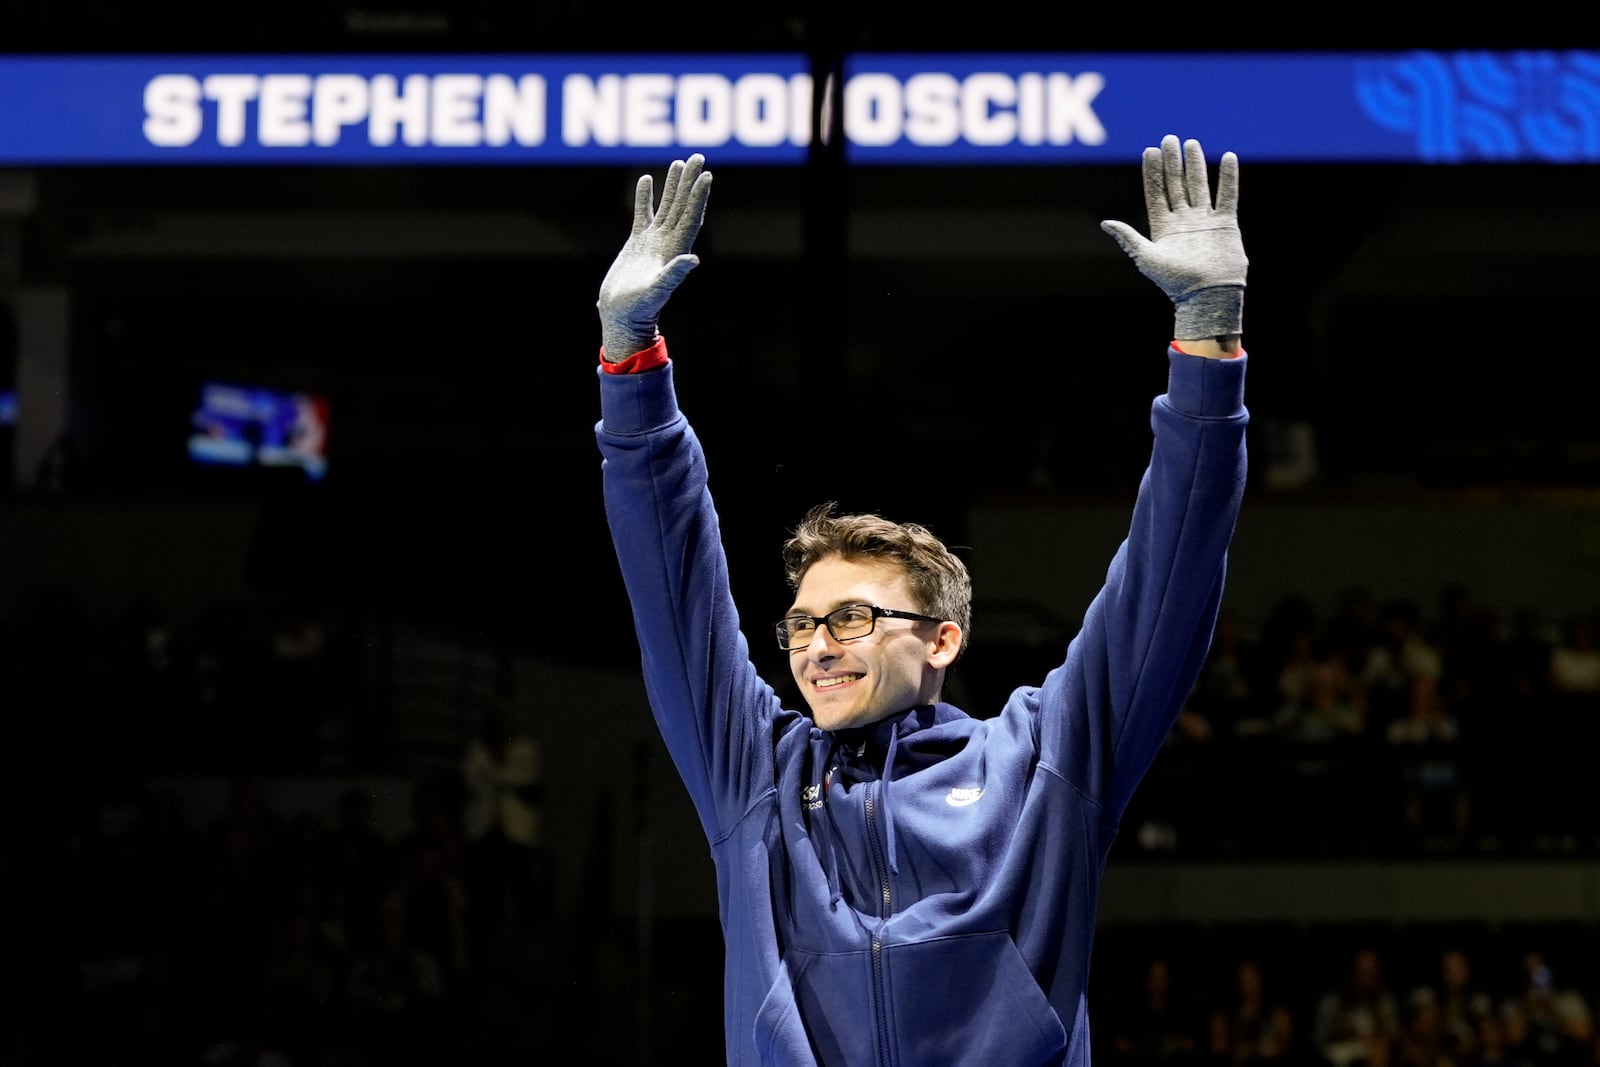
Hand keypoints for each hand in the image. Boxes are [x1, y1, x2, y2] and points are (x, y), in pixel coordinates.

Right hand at [597, 153, 712, 361]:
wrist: (621, 316)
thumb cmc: (638, 309)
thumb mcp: (656, 292)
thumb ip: (674, 275)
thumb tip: (694, 260)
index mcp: (675, 250)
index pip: (691, 217)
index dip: (698, 196)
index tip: (705, 175)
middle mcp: (667, 243)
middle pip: (682, 206)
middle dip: (689, 182)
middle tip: (697, 157)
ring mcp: (652, 242)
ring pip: (666, 206)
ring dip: (673, 186)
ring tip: (678, 163)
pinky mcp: (636, 243)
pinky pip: (643, 214)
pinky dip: (645, 197)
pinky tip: (646, 180)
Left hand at [1101, 134, 1245, 339]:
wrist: (1207, 296)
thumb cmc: (1175, 282)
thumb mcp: (1146, 259)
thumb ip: (1128, 238)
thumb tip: (1105, 223)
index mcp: (1163, 228)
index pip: (1156, 194)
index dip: (1153, 173)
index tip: (1149, 151)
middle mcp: (1183, 222)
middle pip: (1176, 184)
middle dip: (1172, 162)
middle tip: (1169, 138)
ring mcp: (1204, 221)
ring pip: (1199, 185)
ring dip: (1196, 164)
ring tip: (1191, 143)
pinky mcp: (1225, 224)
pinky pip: (1227, 195)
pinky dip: (1229, 177)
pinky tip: (1228, 158)